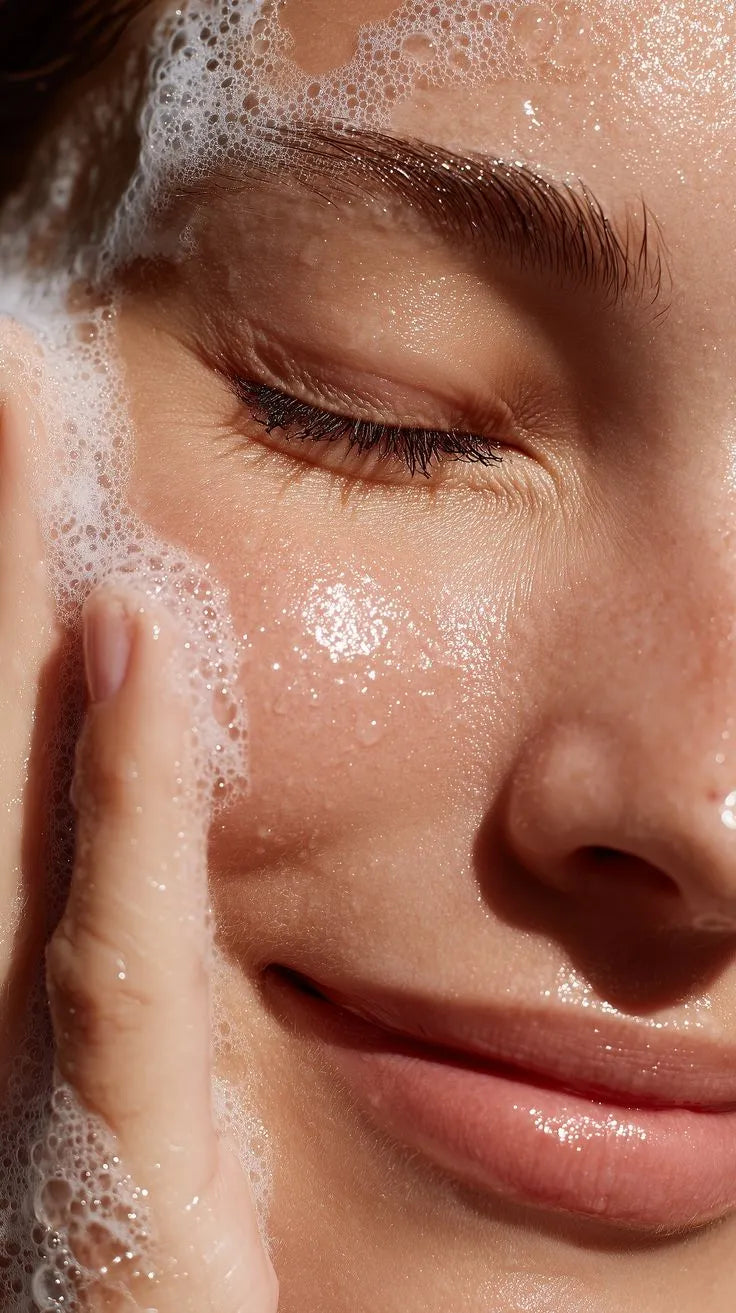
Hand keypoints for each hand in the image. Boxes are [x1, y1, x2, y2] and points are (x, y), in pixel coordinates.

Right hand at [0, 371, 277, 1311]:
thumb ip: (139, 928)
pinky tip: (125, 629)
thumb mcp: (144, 1068)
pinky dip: (116, 784)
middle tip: (3, 358)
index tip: (23, 440)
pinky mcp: (117, 1143)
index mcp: (22, 952)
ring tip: (22, 402)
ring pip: (12, 788)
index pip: (10, 736)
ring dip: (8, 590)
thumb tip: (147, 764)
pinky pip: (112, 940)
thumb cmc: (139, 1253)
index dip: (1, 582)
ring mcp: (24, 1053)